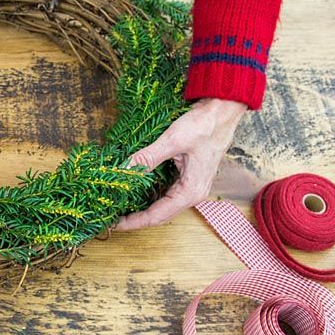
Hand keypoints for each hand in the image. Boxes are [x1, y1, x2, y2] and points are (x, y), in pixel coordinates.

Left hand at [115, 98, 246, 229]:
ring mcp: (190, 186)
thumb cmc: (205, 124)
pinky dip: (148, 194)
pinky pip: (165, 192)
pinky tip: (133, 190)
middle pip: (159, 214)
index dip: (134, 222)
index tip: (113, 224)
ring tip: (119, 206)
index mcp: (191, 191)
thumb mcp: (174, 139)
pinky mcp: (187, 176)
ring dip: (141, 207)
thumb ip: (148, 156)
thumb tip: (124, 169)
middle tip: (111, 216)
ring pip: (161, 204)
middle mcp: (192, 193)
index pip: (157, 216)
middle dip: (135, 217)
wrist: (223, 110)